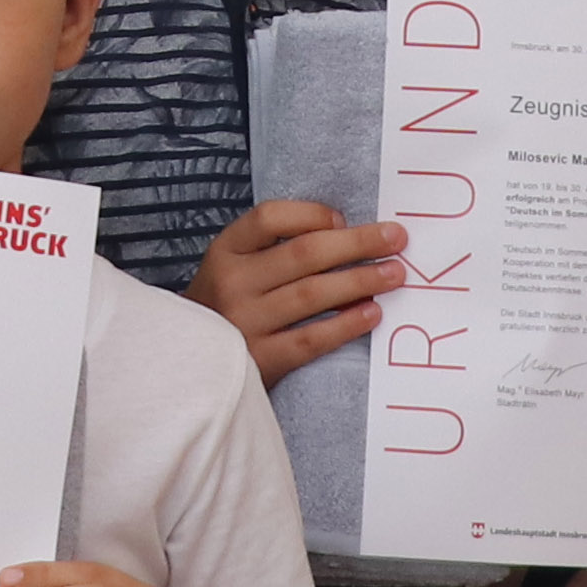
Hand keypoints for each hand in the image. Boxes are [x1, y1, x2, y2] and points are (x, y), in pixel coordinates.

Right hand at [188, 198, 405, 382]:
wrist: (190, 371)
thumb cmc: (224, 311)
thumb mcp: (232, 270)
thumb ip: (273, 251)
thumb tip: (345, 233)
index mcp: (225, 252)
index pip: (270, 218)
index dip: (312, 215)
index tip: (344, 220)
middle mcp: (232, 283)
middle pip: (304, 254)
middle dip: (357, 243)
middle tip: (396, 238)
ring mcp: (244, 323)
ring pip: (312, 294)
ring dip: (360, 281)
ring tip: (394, 274)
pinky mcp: (261, 361)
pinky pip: (311, 339)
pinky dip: (345, 325)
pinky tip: (372, 314)